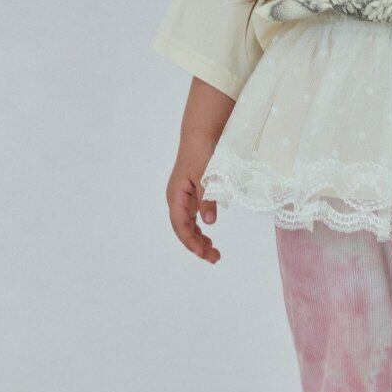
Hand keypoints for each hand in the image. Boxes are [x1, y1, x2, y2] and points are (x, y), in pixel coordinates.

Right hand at [166, 138, 220, 263]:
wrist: (201, 133)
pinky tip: (207, 233)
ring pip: (188, 224)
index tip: (205, 253)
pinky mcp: (190, 192)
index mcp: (176, 196)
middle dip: (197, 245)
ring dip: (199, 238)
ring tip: (212, 251)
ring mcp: (183, 196)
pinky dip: (200, 226)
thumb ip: (206, 199)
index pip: (181, 226)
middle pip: (184, 228)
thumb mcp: (206, 176)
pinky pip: (192, 215)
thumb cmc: (202, 152)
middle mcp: (176, 199)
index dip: (192, 242)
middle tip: (215, 257)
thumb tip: (208, 222)